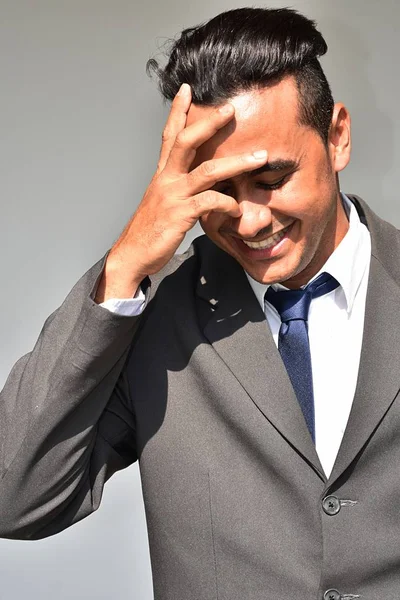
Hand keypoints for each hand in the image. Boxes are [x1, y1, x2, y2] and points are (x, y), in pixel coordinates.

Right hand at [95, 83, 267, 301]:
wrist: (132, 255)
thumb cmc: (151, 231)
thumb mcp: (163, 203)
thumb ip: (179, 189)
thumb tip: (201, 186)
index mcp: (162, 174)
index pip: (169, 136)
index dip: (177, 111)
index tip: (186, 89)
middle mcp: (166, 179)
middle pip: (187, 141)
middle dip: (209, 123)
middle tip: (231, 109)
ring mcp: (173, 195)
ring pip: (208, 171)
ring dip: (238, 162)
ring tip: (260, 157)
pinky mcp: (180, 215)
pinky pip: (211, 202)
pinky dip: (229, 203)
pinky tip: (238, 209)